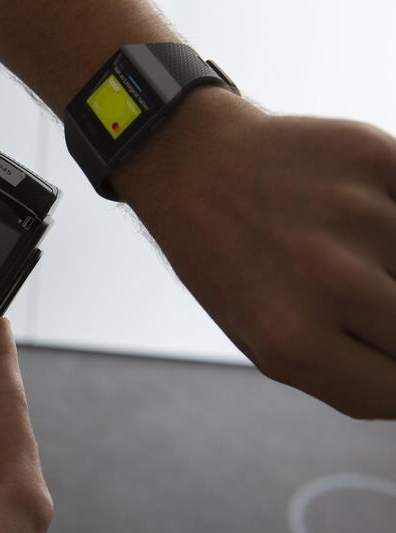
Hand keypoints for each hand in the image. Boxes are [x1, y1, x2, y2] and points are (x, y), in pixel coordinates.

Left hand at [115, 87, 395, 417]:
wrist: (190, 170)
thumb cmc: (230, 265)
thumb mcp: (266, 342)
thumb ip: (348, 373)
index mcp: (293, 341)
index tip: (378, 349)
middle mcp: (330, 281)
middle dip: (392, 322)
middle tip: (350, 296)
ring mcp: (356, 216)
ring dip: (393, 266)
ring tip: (346, 248)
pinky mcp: (372, 156)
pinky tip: (359, 213)